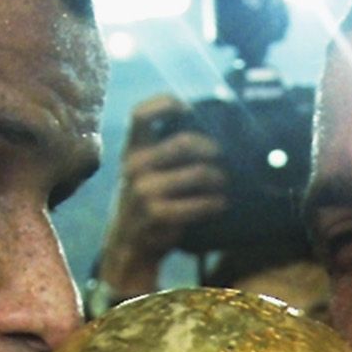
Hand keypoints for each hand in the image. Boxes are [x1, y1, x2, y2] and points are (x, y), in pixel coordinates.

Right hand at [95, 95, 227, 300]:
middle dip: (211, 147)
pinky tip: (221, 204)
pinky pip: (200, 203)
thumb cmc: (143, 203)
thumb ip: (160, 152)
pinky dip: (216, 203)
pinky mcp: (158, 214)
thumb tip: (208, 134)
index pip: (141, 115)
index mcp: (131, 151)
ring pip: (199, 173)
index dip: (165, 104)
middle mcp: (134, 167)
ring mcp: (144, 191)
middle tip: (221, 155)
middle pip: (184, 142)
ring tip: (224, 182)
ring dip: (219, 177)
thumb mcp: (140, 173)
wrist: (127, 247)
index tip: (187, 107)